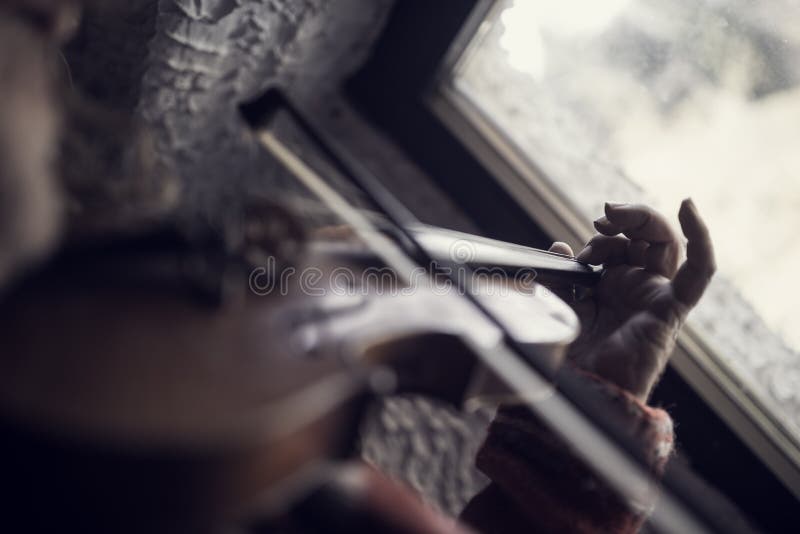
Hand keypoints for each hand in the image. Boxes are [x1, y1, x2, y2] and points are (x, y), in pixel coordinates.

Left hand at [549, 199, 714, 400]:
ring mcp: (656, 295)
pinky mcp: (670, 309)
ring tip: (611, 220)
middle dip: (626, 218)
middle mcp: (639, 286)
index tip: (579, 244)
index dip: (606, 233)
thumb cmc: (574, 354)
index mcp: (615, 285)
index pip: (623, 243)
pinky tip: (688, 208)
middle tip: (601, 218)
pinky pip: (698, 273)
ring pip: (668, 244)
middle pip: (648, 236)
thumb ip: (560, 275)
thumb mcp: (561, 304)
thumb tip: (558, 246)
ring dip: (643, 221)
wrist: (582, 390)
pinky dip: (701, 240)